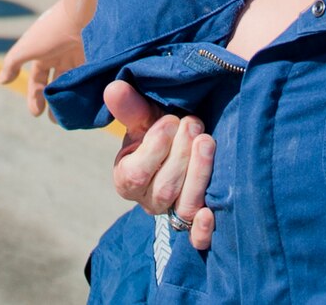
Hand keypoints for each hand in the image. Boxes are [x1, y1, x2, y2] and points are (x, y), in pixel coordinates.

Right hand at [0, 0, 89, 117]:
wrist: (84, 11)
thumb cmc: (52, 30)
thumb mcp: (27, 47)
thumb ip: (12, 63)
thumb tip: (2, 80)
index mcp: (46, 51)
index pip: (38, 78)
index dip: (34, 96)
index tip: (36, 113)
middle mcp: (64, 54)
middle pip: (58, 83)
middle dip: (55, 102)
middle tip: (56, 121)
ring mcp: (82, 56)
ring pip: (75, 84)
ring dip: (72, 101)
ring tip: (71, 118)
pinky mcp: (99, 59)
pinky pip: (93, 79)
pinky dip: (90, 93)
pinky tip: (87, 107)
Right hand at [106, 82, 214, 250]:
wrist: (187, 144)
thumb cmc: (162, 131)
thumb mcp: (146, 118)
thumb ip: (131, 107)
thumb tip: (114, 88)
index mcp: (127, 178)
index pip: (136, 174)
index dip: (155, 148)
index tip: (171, 121)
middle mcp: (149, 201)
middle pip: (164, 189)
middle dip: (181, 154)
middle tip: (193, 124)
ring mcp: (173, 213)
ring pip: (183, 206)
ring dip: (198, 174)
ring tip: (207, 142)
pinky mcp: (195, 222)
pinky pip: (196, 238)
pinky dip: (202, 229)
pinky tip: (211, 212)